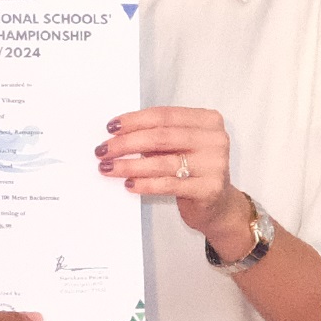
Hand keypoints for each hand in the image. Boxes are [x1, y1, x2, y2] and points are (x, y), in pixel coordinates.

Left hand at [94, 106, 253, 260]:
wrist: (218, 205)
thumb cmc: (192, 170)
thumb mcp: (178, 147)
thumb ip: (157, 136)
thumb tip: (117, 135)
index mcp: (207, 121)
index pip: (164, 115)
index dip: (134, 120)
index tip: (111, 127)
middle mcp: (215, 139)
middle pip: (161, 136)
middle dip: (126, 143)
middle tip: (103, 150)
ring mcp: (215, 164)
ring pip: (162, 162)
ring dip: (129, 165)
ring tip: (108, 168)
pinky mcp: (209, 189)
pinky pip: (169, 184)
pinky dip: (145, 184)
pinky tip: (129, 184)